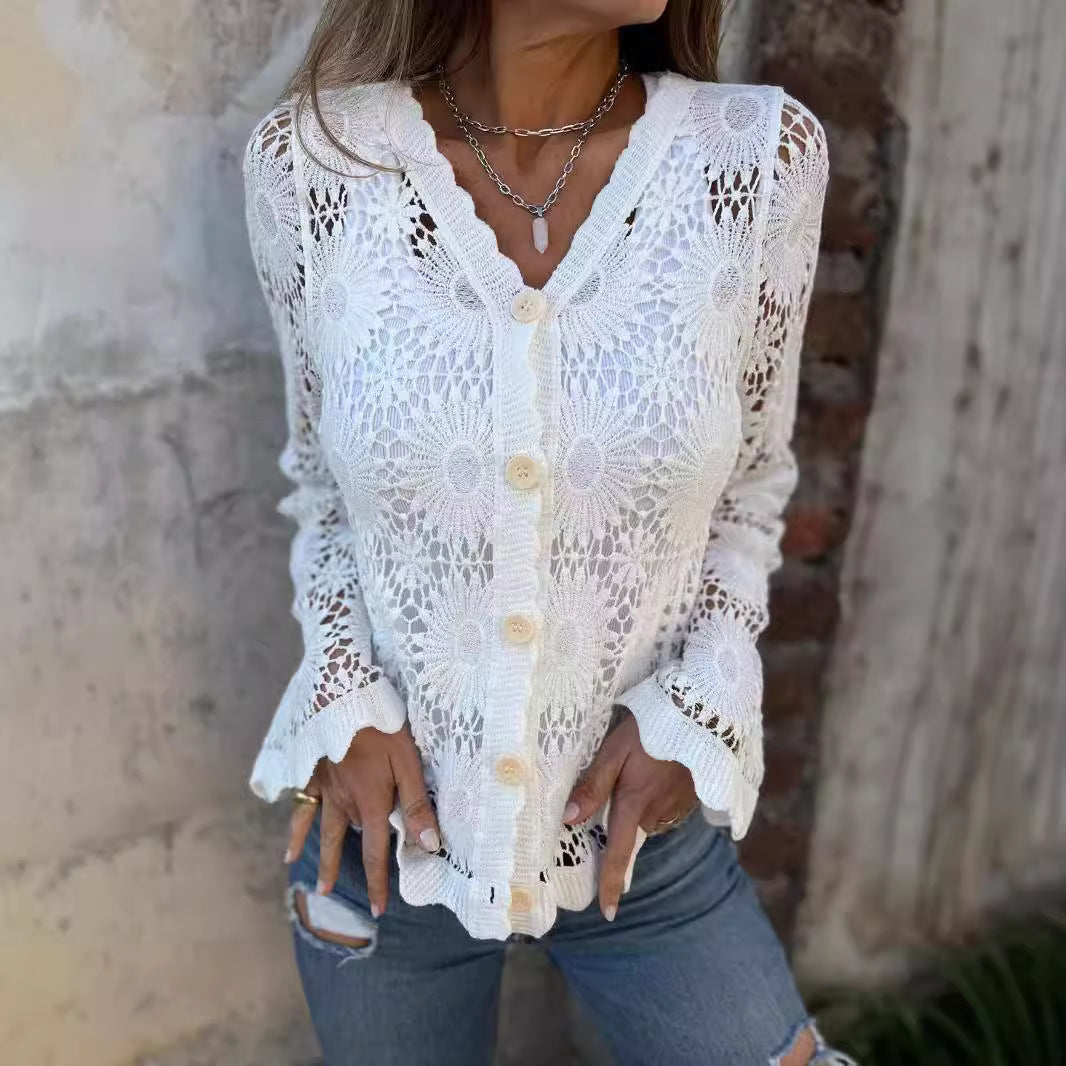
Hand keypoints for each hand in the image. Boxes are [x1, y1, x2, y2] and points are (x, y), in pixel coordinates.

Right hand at [286, 723, 440, 917]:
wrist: (343, 697)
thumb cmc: (381, 727)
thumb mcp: (408, 762)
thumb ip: (417, 804)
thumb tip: (429, 845)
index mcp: (370, 803)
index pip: (375, 852)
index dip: (376, 882)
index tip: (377, 910)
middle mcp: (344, 803)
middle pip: (345, 843)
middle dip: (343, 872)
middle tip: (334, 899)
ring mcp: (325, 789)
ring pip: (323, 830)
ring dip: (320, 857)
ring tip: (316, 885)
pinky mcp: (311, 773)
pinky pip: (301, 807)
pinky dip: (295, 828)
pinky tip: (289, 845)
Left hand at [562, 708, 697, 920]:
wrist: (704, 714)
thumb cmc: (652, 729)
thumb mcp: (615, 751)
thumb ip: (593, 785)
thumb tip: (569, 819)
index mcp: (634, 806)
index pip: (618, 855)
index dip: (611, 885)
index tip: (608, 913)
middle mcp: (657, 813)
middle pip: (630, 833)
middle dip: (619, 828)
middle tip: (612, 804)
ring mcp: (677, 806)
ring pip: (647, 819)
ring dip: (637, 807)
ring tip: (636, 772)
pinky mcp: (691, 796)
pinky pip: (665, 807)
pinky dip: (655, 797)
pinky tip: (655, 771)